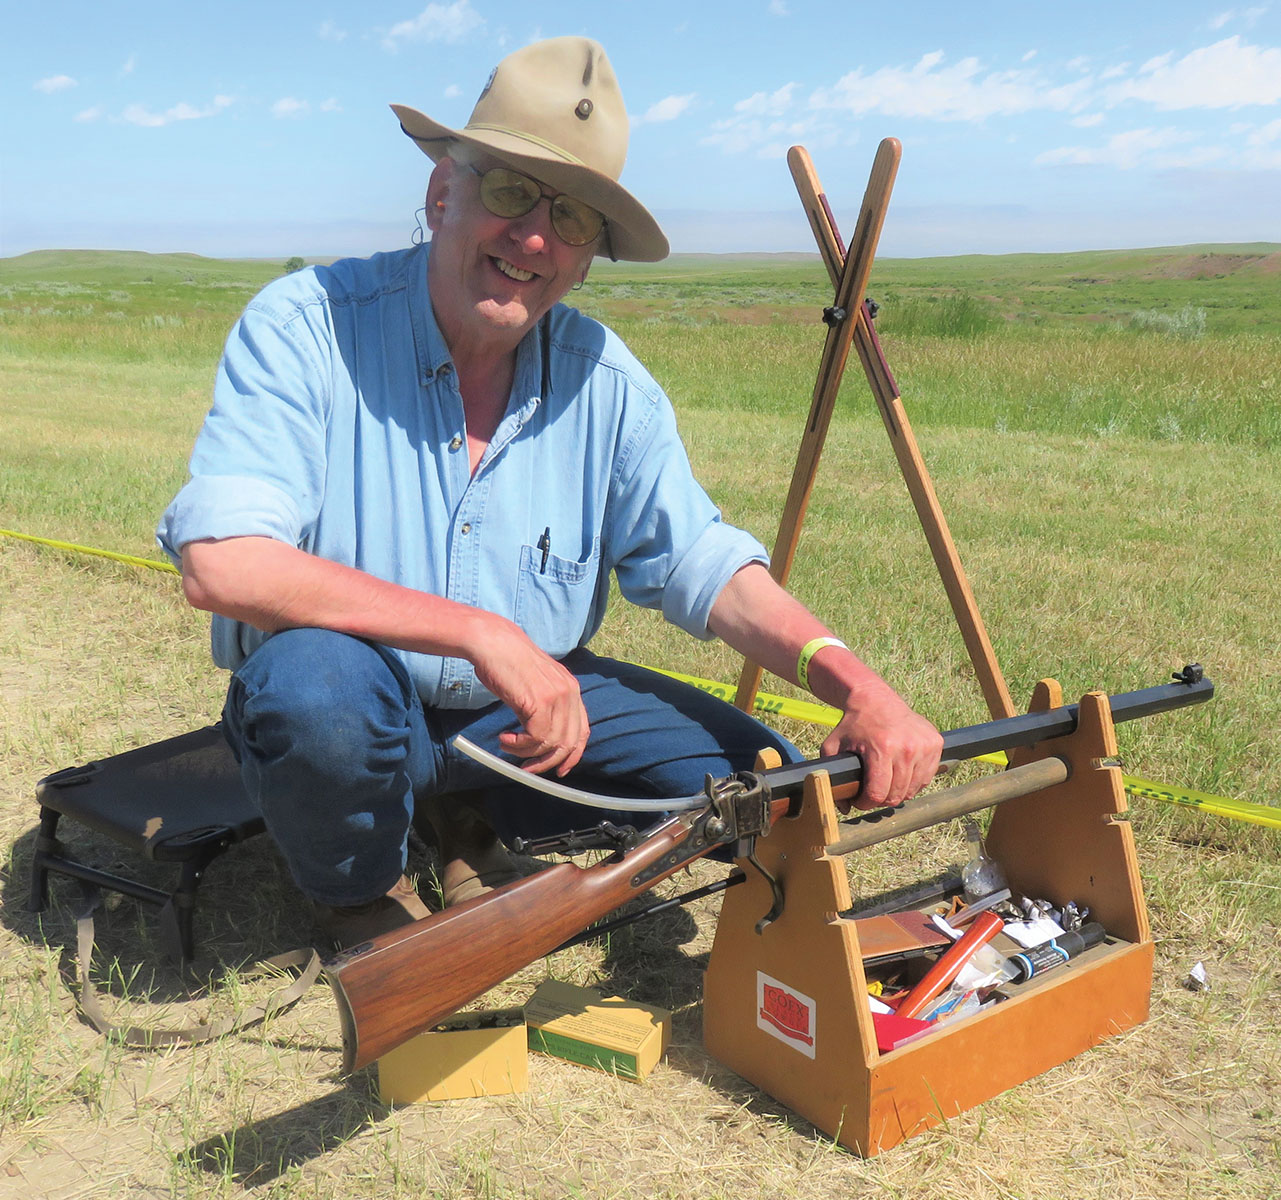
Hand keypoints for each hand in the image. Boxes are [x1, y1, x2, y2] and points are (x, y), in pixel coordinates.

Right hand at [468, 618, 589, 776]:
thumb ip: (546, 705)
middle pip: (568, 742)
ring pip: (551, 744)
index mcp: (571, 688)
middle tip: (527, 768)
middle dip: (547, 762)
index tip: (560, 769)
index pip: (582, 731)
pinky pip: (536, 738)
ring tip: (508, 746)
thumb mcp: (536, 684)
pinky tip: (504, 739)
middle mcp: (569, 693)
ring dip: (527, 753)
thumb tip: (543, 737)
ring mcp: (556, 697)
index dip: (572, 754)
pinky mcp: (540, 702)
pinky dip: (518, 746)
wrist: (493, 643)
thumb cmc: (507, 663)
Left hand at [821, 682, 942, 811]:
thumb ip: (833, 777)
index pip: (878, 794)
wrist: (875, 700)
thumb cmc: (853, 725)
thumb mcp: (833, 747)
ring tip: (886, 782)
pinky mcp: (936, 743)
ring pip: (914, 789)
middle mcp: (907, 748)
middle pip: (897, 795)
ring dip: (899, 791)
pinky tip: (901, 772)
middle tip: (873, 792)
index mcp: (882, 749)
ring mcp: (924, 745)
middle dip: (881, 799)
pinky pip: (927, 777)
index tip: (860, 800)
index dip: (866, 802)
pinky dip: (914, 781)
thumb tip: (844, 808)